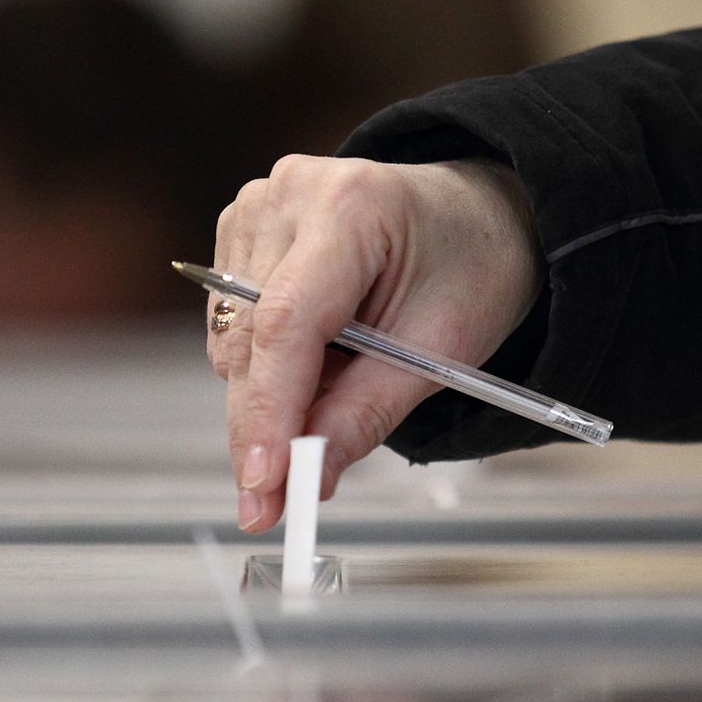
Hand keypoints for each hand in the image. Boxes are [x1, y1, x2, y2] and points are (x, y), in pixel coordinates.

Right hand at [207, 154, 541, 531]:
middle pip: (249, 339)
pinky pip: (231, 327)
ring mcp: (258, 207)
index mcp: (353, 205)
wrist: (470, 215)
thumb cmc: (471, 264)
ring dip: (268, 395)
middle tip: (272, 505)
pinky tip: (317, 356)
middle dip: (259, 429)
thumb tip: (309, 476)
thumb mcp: (440, 348)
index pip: (287, 325)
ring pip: (232, 342)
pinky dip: (266, 366)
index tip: (264, 482)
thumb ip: (365, 414)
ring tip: (339, 385)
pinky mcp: (240, 230)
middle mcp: (290, 195)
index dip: (268, 412)